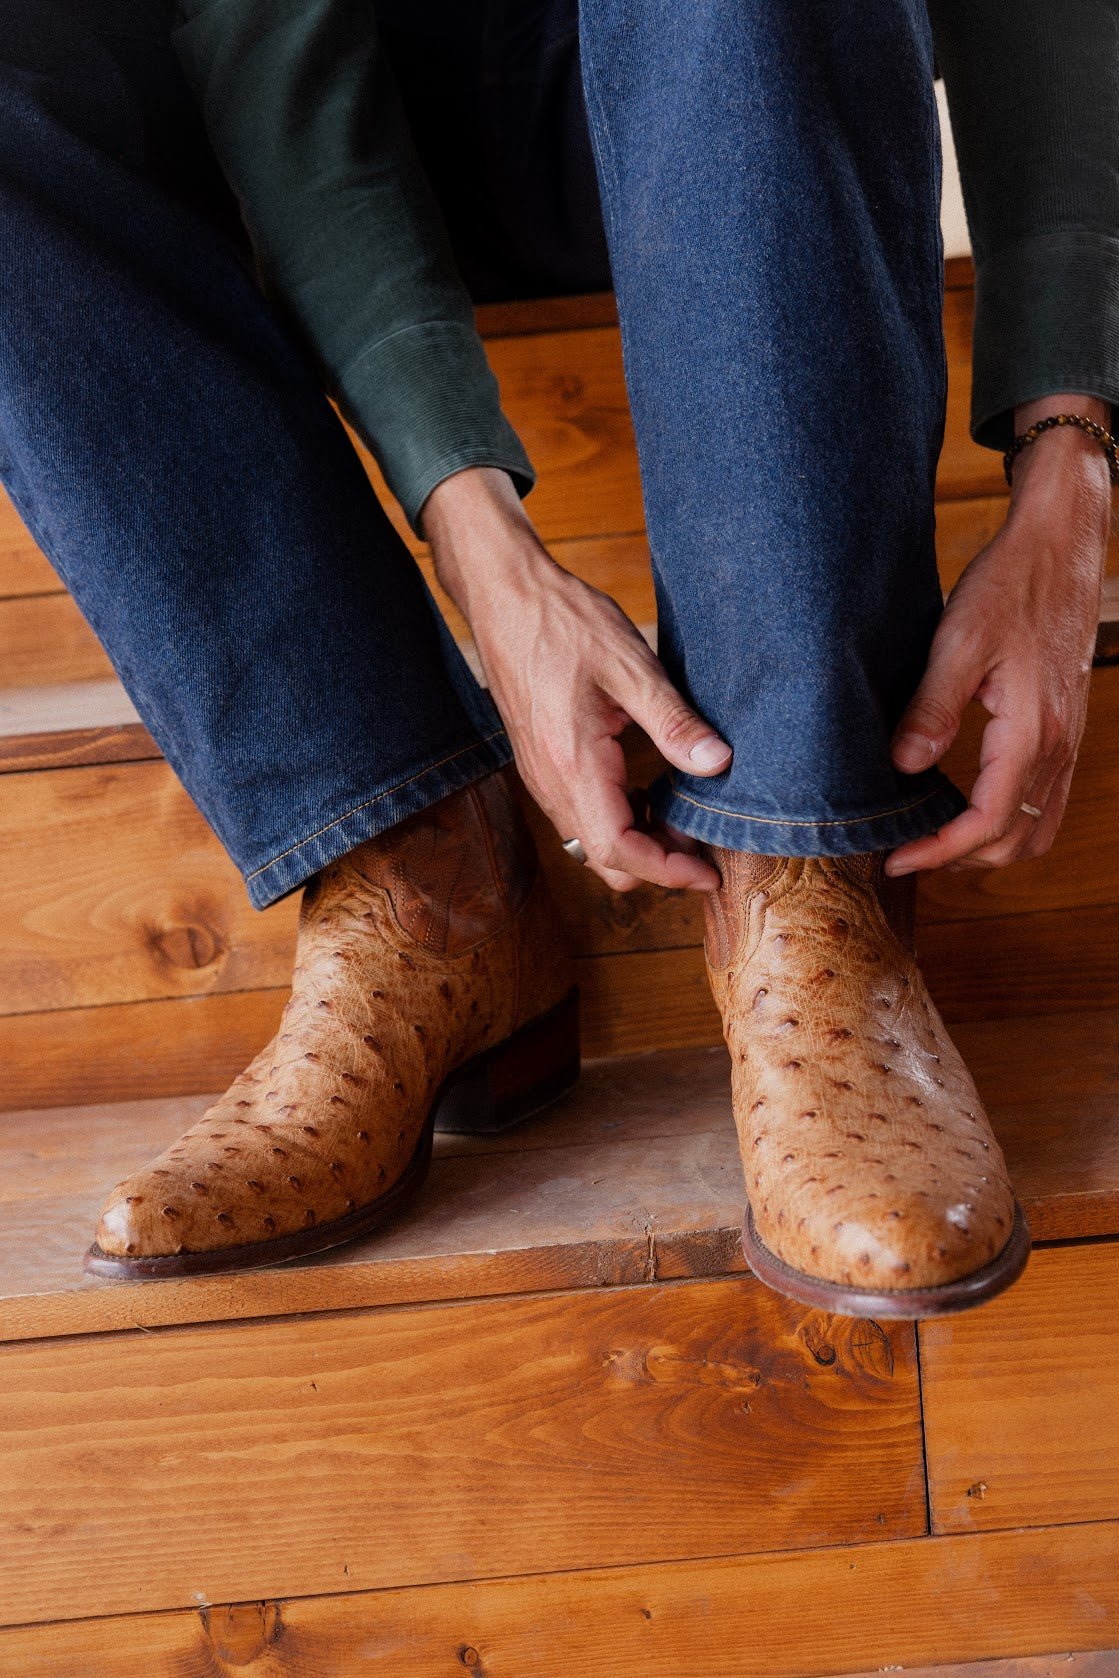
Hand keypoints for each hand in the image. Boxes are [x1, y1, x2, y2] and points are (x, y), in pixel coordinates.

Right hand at [421, 467, 730, 891]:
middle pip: (605, 860)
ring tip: (681, 815)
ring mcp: (540, 777)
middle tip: (702, 839)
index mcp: (574, 765)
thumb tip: (717, 763)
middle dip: (657, 864)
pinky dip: (618, 821)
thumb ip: (674, 722)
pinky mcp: (540, 766)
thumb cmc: (562, 622)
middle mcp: (550, 783)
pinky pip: (579, 818)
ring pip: (591, 844)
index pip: (621, 851)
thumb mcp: (631, 666)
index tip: (710, 874)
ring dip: (638, 843)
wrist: (504, 596)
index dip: (669, 873)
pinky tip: (647, 791)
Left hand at [886, 395, 1111, 876]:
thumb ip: (932, 708)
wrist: (1063, 544)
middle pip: (1017, 840)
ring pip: (1039, 828)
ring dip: (989, 848)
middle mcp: (1059, 744)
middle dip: (961, 860)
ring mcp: (1069, 740)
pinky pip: (1048, 801)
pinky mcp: (1067, 729)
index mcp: (1032, 730)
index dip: (939, 852)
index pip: (988, 823)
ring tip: (937, 843)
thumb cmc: (1011, 583)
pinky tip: (972, 808)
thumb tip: (904, 767)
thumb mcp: (959, 641)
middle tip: (908, 855)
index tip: (896, 859)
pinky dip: (1012, 823)